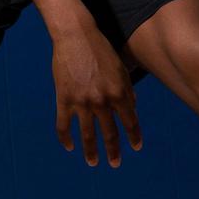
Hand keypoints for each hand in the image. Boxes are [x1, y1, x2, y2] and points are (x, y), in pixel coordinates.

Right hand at [51, 25, 142, 167]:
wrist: (75, 35)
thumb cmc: (100, 48)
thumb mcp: (120, 67)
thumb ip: (128, 88)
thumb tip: (133, 106)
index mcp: (119, 92)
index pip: (129, 121)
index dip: (134, 136)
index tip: (135, 147)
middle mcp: (102, 101)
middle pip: (110, 133)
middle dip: (114, 151)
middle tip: (115, 163)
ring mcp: (82, 102)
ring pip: (87, 135)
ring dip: (91, 152)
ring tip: (93, 163)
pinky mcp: (64, 99)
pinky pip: (63, 125)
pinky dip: (66, 139)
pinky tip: (69, 147)